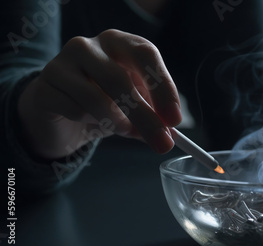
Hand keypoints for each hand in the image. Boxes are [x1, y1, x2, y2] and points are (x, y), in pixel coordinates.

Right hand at [17, 29, 181, 159]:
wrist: (59, 109)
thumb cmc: (105, 101)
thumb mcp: (134, 104)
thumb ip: (153, 115)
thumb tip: (170, 134)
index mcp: (119, 42)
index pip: (145, 54)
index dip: (163, 87)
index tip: (174, 119)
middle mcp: (89, 46)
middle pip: (121, 80)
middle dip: (146, 117)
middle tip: (163, 143)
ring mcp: (62, 63)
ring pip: (97, 100)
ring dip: (118, 123)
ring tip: (122, 128)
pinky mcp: (45, 86)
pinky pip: (75, 112)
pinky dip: (89, 124)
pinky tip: (86, 120)